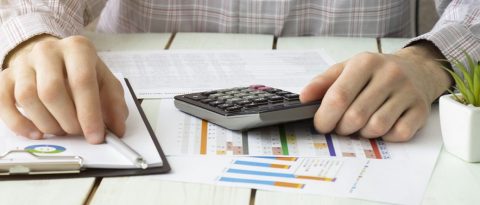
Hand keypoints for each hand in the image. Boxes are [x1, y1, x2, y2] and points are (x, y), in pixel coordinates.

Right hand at [0, 34, 127, 143]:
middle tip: (78, 133)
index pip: (82, 81)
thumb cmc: (81, 71)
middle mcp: (47, 51)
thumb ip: (114, 103)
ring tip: (62, 130)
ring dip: (47, 124)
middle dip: (68, 121)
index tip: (96, 136)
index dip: (89, 113)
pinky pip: (4, 103)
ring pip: (27, 98)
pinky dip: (19, 124)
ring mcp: (23, 63)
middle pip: (52, 91)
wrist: (54, 56)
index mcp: (77, 48)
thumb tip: (117, 128)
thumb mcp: (105, 81)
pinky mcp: (5, 77)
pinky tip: (36, 133)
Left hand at [300, 41, 451, 141]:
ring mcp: (408, 92)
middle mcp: (389, 74)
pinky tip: (382, 125)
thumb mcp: (346, 69)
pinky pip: (398, 135)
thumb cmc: (373, 73)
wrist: (416, 69)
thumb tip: (304, 97)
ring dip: (363, 133)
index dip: (325, 117)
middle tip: (341, 125)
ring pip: (376, 128)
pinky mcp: (420, 109)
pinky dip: (386, 136)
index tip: (320, 125)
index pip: (339, 97)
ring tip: (361, 124)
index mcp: (365, 62)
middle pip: (355, 117)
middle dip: (342, 128)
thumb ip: (323, 83)